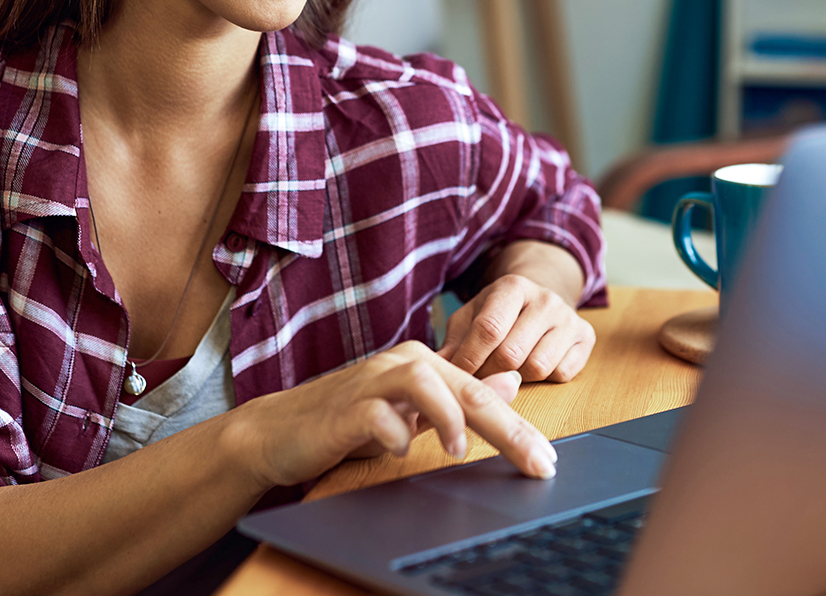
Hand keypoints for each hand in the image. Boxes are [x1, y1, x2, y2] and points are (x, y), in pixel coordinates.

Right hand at [232, 341, 557, 488]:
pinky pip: (378, 413)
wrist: (279, 432)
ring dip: (450, 418)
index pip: (483, 394)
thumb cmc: (347, 423)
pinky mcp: (345, 407)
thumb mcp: (411, 411)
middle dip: (509, 430)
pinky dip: (394, 431)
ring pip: (428, 385)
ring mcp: (374, 381)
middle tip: (536, 463)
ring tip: (458, 452)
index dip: (519, 428)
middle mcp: (404, 363)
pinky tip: (399, 448)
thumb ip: (458, 398)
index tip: (546, 460)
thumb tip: (511, 382)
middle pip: (469, 390)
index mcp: (425, 363)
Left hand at [438, 271, 595, 382]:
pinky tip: (535, 367)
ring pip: (537, 368)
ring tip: (507, 370)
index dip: (469, 359)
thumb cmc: (499, 314)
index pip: (489, 329)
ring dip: (517, 378)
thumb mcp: (471, 318)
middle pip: (511, 354)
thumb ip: (454, 342)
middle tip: (480, 378)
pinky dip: (546, 379)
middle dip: (489, 374)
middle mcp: (545, 299)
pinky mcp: (586, 337)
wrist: (541, 300)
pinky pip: (562, 374)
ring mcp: (569, 318)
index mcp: (512, 287)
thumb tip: (436, 367)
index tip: (455, 377)